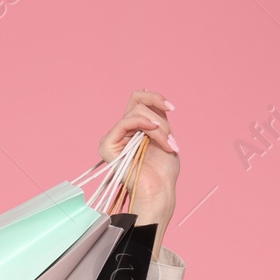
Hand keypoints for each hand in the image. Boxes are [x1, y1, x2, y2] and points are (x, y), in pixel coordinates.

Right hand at [97, 90, 178, 256]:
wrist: (159, 191)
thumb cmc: (164, 171)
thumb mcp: (165, 134)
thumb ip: (156, 114)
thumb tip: (145, 88)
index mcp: (134, 128)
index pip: (138, 100)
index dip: (155, 98)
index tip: (172, 108)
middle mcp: (121, 131)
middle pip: (137, 102)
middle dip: (160, 118)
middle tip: (170, 138)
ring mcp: (114, 138)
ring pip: (136, 112)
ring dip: (158, 127)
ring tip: (168, 144)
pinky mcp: (108, 146)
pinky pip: (125, 122)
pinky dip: (144, 124)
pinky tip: (155, 132)